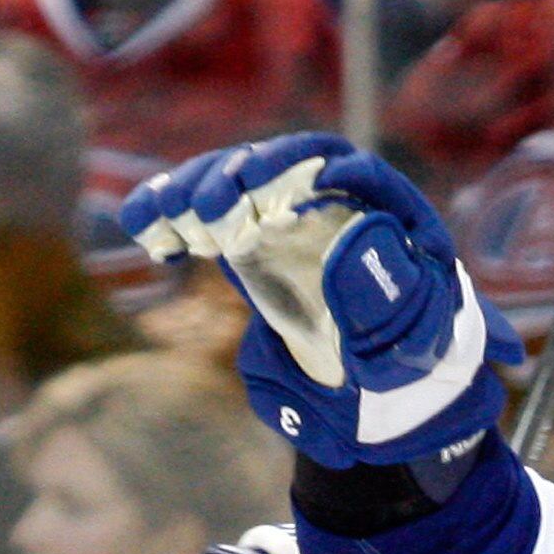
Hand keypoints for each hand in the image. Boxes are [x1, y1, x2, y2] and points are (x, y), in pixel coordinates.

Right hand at [123, 134, 523, 467]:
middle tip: (210, 208)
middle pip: (285, 168)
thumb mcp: (408, 338)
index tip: (281, 188)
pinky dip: (174, 217)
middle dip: (243, 180)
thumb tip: (351, 242)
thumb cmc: (402, 357)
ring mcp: (287, 219)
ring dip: (195, 192)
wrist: (380, 384)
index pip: (356, 174)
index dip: (318, 172)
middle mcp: (334, 205)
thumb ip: (383, 298)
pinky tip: (145, 229)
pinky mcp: (249, 242)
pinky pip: (208, 218)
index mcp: (390, 217)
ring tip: (160, 217)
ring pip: (238, 186)